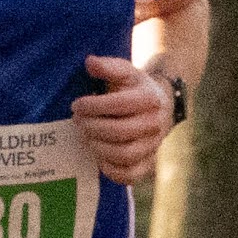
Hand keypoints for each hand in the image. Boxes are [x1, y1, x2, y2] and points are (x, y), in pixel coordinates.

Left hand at [73, 53, 175, 187]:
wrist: (161, 104)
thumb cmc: (135, 87)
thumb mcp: (125, 71)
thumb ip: (108, 66)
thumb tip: (90, 63)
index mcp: (150, 99)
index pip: (119, 105)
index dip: (93, 106)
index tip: (77, 105)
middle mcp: (155, 124)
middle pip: (119, 132)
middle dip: (92, 127)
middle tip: (77, 121)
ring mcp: (153, 145)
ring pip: (124, 155)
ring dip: (99, 147)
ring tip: (86, 137)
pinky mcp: (148, 163)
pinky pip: (130, 175)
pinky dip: (111, 170)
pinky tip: (98, 157)